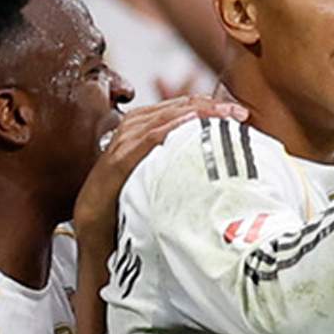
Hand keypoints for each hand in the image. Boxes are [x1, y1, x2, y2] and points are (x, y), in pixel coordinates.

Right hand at [73, 96, 249, 243]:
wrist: (95, 227)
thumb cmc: (127, 201)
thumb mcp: (160, 174)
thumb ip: (179, 159)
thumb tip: (216, 159)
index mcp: (141, 129)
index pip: (180, 108)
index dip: (210, 106)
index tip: (238, 113)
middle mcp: (131, 130)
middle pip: (175, 108)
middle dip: (208, 106)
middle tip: (238, 111)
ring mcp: (123, 144)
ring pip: (163, 118)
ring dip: (195, 113)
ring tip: (222, 113)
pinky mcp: (117, 162)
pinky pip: (146, 140)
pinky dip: (168, 129)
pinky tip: (190, 124)